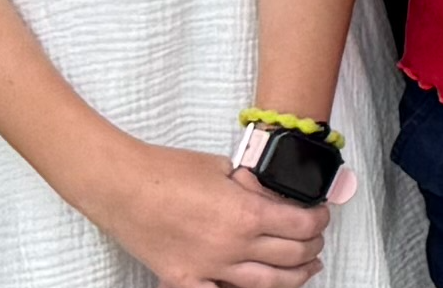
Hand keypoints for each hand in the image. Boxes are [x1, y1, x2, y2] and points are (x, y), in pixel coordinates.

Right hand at [77, 134, 327, 287]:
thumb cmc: (166, 171)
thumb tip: (266, 194)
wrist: (122, 186)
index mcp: (247, 213)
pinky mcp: (185, 279)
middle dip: (311, 248)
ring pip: (267, 284)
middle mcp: (234, 246)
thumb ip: (249, 185)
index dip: (319, 221)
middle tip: (315, 241)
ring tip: (305, 271)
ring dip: (293, 278)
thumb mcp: (222, 167)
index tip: (320, 216)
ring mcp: (210, 267)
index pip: (301, 225)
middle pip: (291, 256)